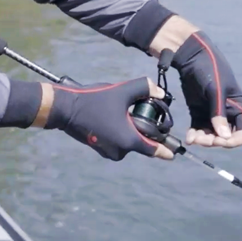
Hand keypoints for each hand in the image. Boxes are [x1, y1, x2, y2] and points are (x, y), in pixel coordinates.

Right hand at [45, 78, 174, 160]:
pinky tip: (115, 116)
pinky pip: (118, 142)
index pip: (154, 150)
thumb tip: (160, 92)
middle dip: (144, 129)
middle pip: (141, 143)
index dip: (166, 149)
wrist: (66, 109)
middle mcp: (120, 151)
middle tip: (141, 111)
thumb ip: (144, 88)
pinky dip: (121, 132)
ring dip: (131, 129)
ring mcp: (109, 151)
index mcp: (129, 140)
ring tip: (124, 111)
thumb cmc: (94, 100)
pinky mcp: (100, 148)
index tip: (175, 152)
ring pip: (129, 141)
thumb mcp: (122, 91)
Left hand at [170, 31, 241, 147]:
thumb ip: (219, 112)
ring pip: (211, 136)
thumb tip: (223, 136)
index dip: (234, 141)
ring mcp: (212, 114)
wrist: (191, 57)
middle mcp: (227, 113)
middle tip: (201, 140)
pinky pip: (199, 129)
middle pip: (225, 137)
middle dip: (215, 141)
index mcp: (238, 107)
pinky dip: (195, 135)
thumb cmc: (209, 69)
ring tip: (193, 138)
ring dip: (203, 140)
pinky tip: (189, 137)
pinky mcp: (199, 112)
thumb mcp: (215, 90)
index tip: (220, 140)